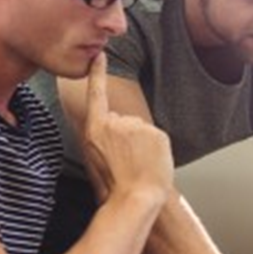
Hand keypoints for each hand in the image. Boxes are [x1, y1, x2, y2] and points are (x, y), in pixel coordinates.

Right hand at [82, 52, 173, 208]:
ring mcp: (137, 125)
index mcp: (96, 129)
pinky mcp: (156, 131)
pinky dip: (155, 149)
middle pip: (124, 121)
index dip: (98, 74)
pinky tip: (150, 163)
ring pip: (141, 131)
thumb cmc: (113, 187)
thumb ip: (104, 138)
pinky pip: (156, 138)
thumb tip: (115, 132)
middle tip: (126, 161)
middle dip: (127, 137)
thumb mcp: (96, 159)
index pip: (97, 94)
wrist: (135, 198)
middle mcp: (115, 122)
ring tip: (137, 164)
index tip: (100, 56)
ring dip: (142, 144)